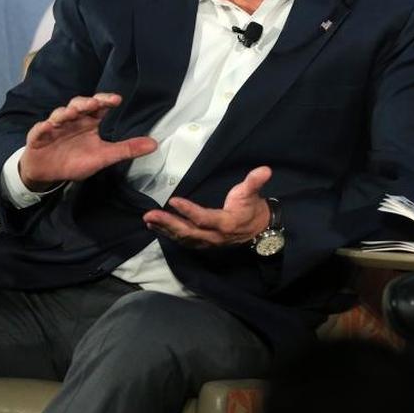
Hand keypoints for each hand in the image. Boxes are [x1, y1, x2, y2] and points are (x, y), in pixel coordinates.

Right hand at [20, 93, 156, 190]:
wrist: (48, 173)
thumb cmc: (76, 160)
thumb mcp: (104, 156)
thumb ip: (126, 149)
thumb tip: (154, 144)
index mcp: (89, 122)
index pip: (99, 107)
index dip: (105, 101)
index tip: (116, 100)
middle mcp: (73, 120)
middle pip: (78, 105)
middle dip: (85, 103)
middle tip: (93, 104)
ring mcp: (55, 126)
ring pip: (59, 114)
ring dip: (65, 112)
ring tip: (72, 113)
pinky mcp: (38, 137)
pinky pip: (40, 130)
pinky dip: (44, 128)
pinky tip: (49, 126)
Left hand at [143, 166, 272, 248]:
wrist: (257, 230)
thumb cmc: (251, 208)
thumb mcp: (253, 194)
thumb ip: (255, 182)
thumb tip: (265, 169)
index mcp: (225, 223)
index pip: (204, 218)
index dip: (188, 211)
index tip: (173, 200)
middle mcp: (214, 236)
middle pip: (187, 231)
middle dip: (168, 223)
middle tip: (150, 214)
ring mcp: (206, 242)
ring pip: (182, 238)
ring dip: (164, 229)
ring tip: (148, 219)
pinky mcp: (201, 243)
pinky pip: (182, 240)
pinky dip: (168, 234)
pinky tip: (155, 226)